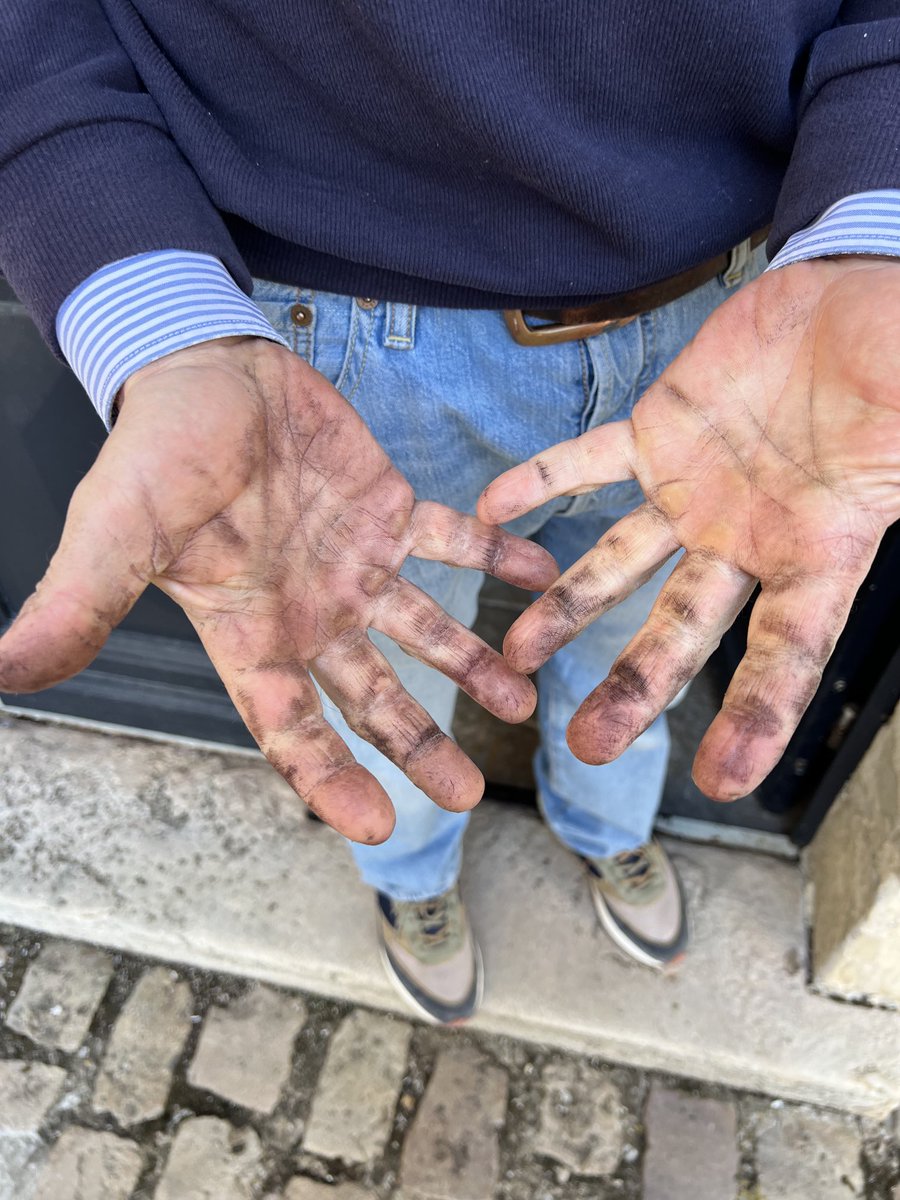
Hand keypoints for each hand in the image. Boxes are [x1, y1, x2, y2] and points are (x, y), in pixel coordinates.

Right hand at [0, 337, 557, 841]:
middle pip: (369, 699)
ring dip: (470, 664)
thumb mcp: (116, 530)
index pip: (290, 728)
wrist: (202, 366)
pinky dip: (495, 556)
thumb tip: (3, 673)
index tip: (380, 825)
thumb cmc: (156, 448)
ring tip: (521, 699)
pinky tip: (537, 573)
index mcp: (249, 633)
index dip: (329, 780)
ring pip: (421, 632)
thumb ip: (79, 603)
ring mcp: (354, 566)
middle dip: (416, 745)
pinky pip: (452, 542)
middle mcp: (308, 614)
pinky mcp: (389, 511)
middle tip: (467, 795)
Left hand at [479, 258, 899, 799]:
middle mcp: (745, 537)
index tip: (723, 779)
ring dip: (567, 606)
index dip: (757, 715)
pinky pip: (586, 463)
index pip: (787, 651)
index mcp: (816, 552)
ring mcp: (693, 492)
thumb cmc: (893, 360)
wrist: (844, 300)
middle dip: (636, 685)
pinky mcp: (656, 436)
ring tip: (517, 653)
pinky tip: (489, 510)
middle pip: (682, 627)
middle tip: (587, 745)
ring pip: (618, 561)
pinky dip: (539, 482)